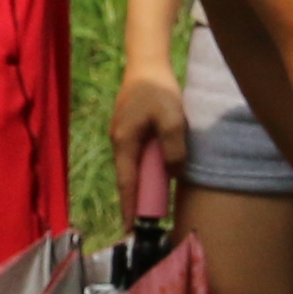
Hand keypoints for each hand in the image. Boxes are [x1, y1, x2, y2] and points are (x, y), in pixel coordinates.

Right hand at [109, 69, 187, 212]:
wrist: (146, 63)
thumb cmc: (158, 90)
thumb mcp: (172, 119)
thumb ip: (174, 148)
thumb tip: (174, 172)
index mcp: (125, 143)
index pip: (127, 184)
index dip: (129, 208)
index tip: (130, 230)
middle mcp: (119, 143)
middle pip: (128, 179)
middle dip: (136, 201)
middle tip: (147, 222)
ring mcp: (122, 135)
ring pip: (133, 167)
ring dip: (142, 185)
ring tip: (154, 203)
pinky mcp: (129, 129)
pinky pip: (137, 156)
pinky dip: (145, 169)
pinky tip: (156, 173)